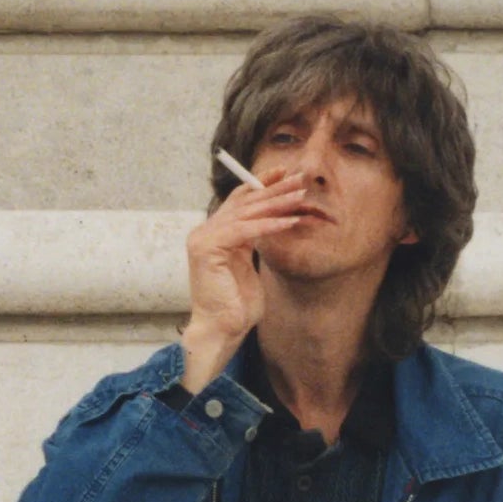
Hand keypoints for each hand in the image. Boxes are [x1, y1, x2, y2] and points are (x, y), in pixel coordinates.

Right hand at [180, 167, 312, 388]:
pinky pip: (244, 230)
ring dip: (276, 204)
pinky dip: (268, 225)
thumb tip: (269, 218)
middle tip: (300, 179)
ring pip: (245, 214)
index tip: (285, 173)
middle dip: (274, 190)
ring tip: (300, 197)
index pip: (237, 200)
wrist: (222, 328)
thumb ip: (250, 240)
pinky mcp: (206, 249)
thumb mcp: (247, 262)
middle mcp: (203, 232)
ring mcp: (202, 239)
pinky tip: (289, 221)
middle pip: (243, 202)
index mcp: (212, 233)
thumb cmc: (237, 303)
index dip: (261, 184)